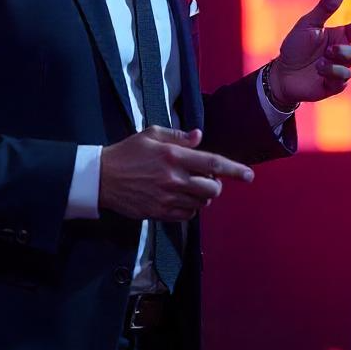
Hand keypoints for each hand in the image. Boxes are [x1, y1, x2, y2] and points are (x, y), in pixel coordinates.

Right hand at [99, 126, 253, 221]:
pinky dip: (190, 208)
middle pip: (212, 188)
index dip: (234, 169)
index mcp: (173, 156)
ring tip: (190, 187)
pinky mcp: (160, 213)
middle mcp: (173, 178)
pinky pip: (187, 215)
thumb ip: (178, 136)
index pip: (212, 163)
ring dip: (202, 196)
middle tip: (206, 179)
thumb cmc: (127, 152)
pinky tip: (180, 198)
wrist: (101, 178)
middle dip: (216, 185)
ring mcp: (167, 198)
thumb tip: (199, 137)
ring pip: (201, 203)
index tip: (249, 175)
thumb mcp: (150, 134)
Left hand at [270, 0, 350, 107]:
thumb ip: (325, 8)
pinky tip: (319, 75)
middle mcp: (341, 53)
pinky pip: (342, 82)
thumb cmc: (295, 46)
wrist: (282, 73)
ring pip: (349, 69)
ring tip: (318, 66)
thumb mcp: (308, 24)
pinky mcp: (333, 86)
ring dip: (333, 66)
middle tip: (329, 51)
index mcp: (339, 36)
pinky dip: (332, 77)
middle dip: (343, 52)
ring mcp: (339, 70)